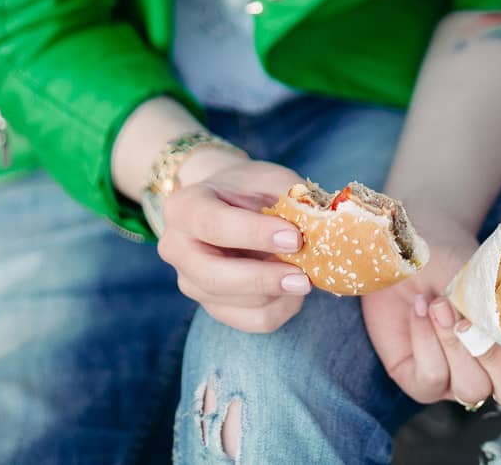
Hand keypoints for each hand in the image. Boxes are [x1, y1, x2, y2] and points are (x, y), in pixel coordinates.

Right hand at [157, 157, 312, 333]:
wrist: (225, 202)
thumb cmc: (250, 188)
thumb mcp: (269, 179)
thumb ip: (291, 199)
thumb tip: (324, 226)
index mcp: (184, 207)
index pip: (214, 225)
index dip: (255, 234)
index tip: (294, 238)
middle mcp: (176, 248)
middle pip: (212, 275)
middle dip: (262, 280)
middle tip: (303, 277)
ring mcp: (190, 281)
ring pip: (233, 303)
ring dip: (277, 295)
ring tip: (306, 277)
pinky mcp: (212, 305)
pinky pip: (249, 321)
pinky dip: (279, 310)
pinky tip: (296, 292)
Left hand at [362, 215, 500, 411]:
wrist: (412, 252)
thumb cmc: (460, 262)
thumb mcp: (498, 275)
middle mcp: (499, 371)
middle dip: (500, 360)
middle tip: (475, 322)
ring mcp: (461, 381)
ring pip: (473, 389)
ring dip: (455, 342)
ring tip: (440, 303)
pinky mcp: (423, 383)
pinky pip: (432, 379)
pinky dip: (428, 340)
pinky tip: (421, 309)